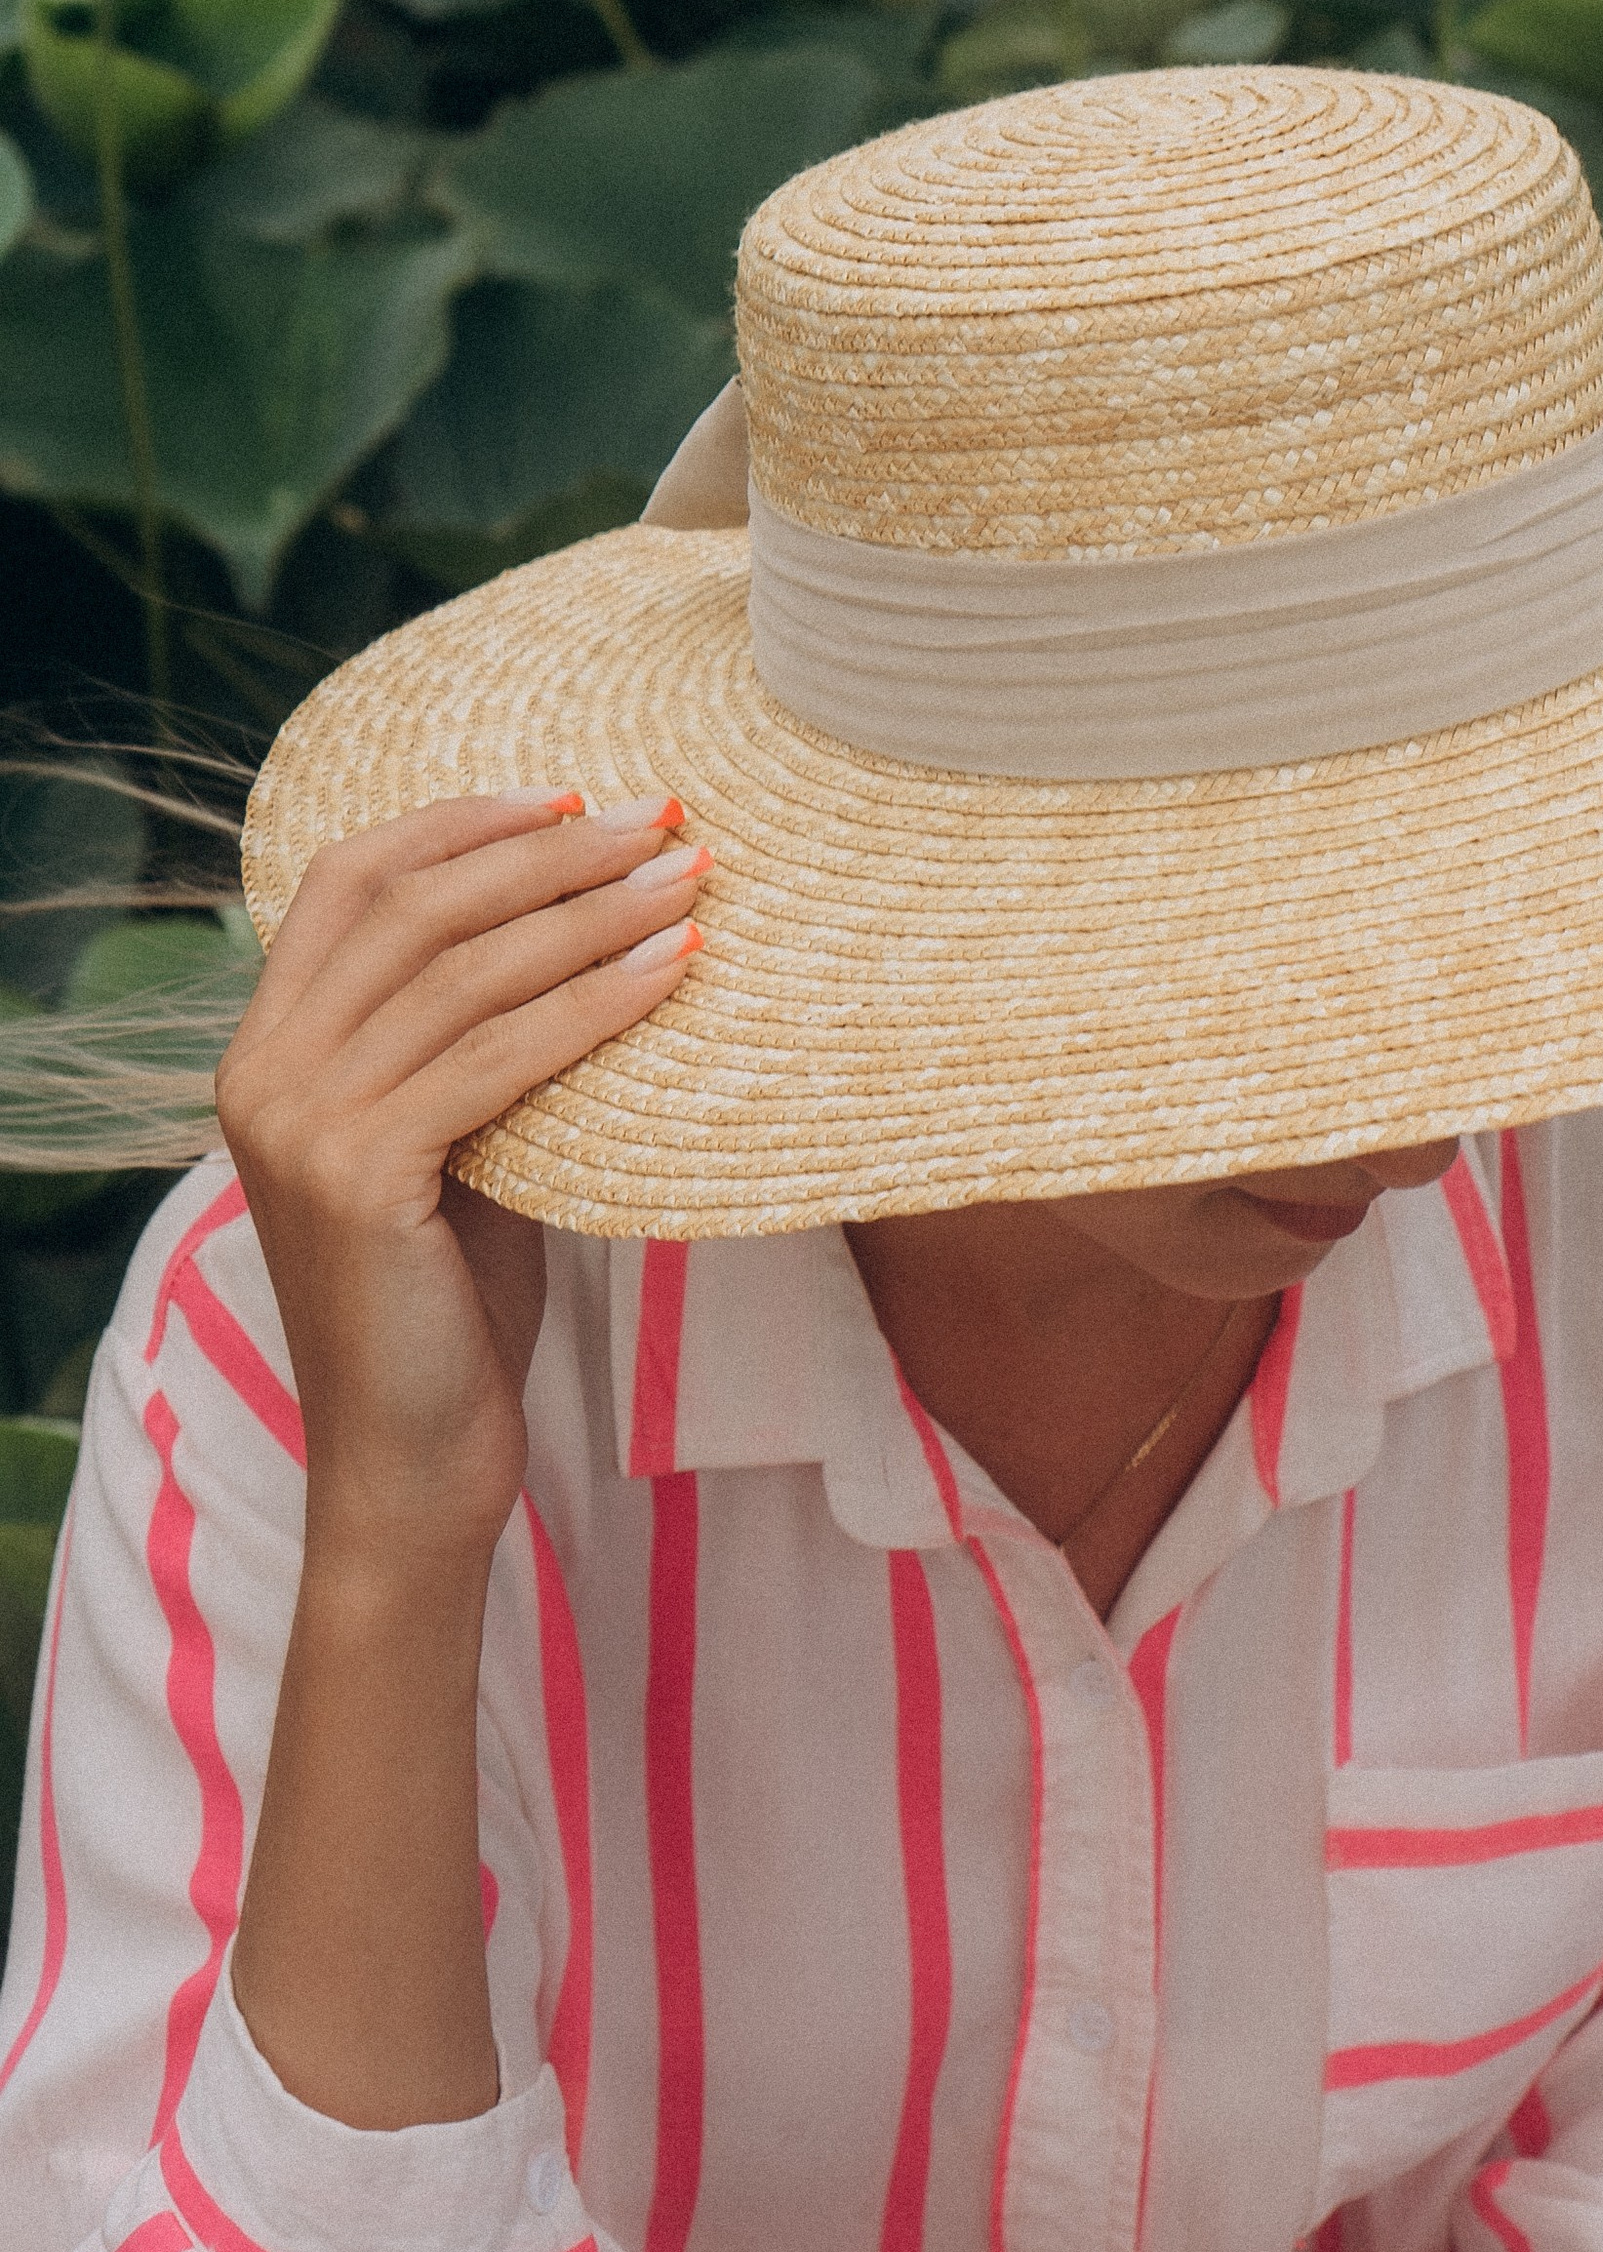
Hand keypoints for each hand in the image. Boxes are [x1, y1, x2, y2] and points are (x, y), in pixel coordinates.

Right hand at [215, 791, 707, 1567]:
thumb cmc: (452, 1298)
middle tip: (664, 816)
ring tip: (691, 878)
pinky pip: (497, 1058)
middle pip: (416, 904)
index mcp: (267, 1046)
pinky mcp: (358, 1176)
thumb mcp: (454, 1140)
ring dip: (592, 911)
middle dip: (550, 850)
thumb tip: (594, 913)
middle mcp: (263, 1070)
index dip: (461, 820)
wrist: (412, 1458)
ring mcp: (300, 1122)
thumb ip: (475, 1040)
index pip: (350, 878)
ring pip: (465, 971)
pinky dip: (594, 1003)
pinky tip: (674, 972)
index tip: (573, 792)